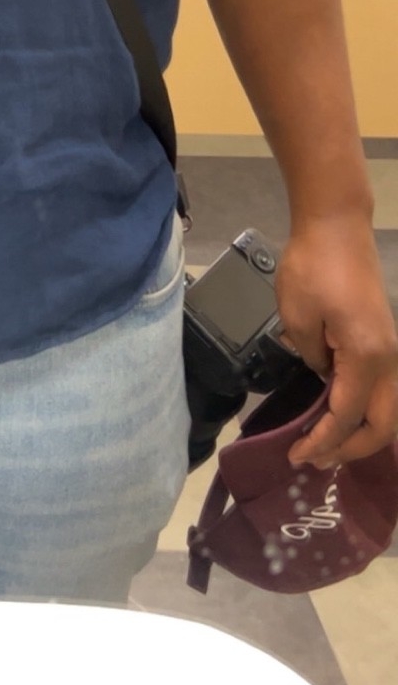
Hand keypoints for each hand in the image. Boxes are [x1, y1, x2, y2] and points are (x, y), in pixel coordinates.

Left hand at [276, 213, 397, 466]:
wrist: (337, 225)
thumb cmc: (312, 267)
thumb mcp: (298, 317)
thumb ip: (311, 358)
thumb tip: (322, 377)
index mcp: (367, 358)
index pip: (348, 417)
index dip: (323, 442)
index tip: (296, 456)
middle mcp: (388, 360)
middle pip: (383, 426)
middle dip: (349, 450)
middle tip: (314, 460)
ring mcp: (391, 350)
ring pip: (389, 411)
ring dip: (361, 434)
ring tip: (326, 445)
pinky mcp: (383, 341)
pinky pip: (382, 392)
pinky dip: (365, 412)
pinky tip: (339, 414)